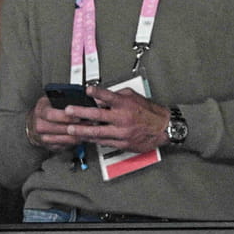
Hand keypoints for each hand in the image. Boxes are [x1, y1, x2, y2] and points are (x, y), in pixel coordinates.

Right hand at [26, 94, 86, 150]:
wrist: (34, 123)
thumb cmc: (47, 109)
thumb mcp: (51, 100)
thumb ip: (64, 99)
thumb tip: (82, 98)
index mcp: (40, 110)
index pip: (51, 115)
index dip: (66, 117)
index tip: (78, 116)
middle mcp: (39, 125)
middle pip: (59, 128)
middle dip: (76, 126)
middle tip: (89, 124)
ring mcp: (43, 137)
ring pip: (63, 139)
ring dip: (77, 135)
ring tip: (88, 129)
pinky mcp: (49, 146)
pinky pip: (65, 145)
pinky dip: (75, 141)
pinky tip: (82, 136)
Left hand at [55, 86, 170, 153]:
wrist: (164, 128)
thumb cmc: (148, 112)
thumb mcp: (133, 97)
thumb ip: (116, 96)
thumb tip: (99, 97)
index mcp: (126, 104)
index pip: (109, 97)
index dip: (98, 93)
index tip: (87, 90)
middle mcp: (123, 118)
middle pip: (98, 115)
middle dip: (81, 113)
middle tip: (69, 111)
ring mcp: (122, 132)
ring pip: (98, 132)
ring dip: (82, 130)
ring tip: (70, 129)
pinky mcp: (122, 143)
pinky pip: (103, 142)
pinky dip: (92, 139)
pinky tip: (83, 137)